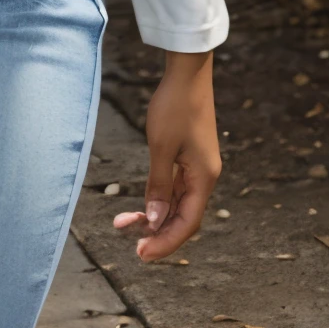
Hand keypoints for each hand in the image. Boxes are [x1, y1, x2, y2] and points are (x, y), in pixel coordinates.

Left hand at [112, 50, 220, 261]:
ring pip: (178, 203)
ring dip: (155, 216)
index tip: (142, 255)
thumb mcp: (161, 147)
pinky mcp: (190, 156)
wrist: (187, 73)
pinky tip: (142, 205)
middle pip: (184, 217)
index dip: (166, 242)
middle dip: (158, 233)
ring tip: (124, 223)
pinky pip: (176, 188)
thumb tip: (154, 220)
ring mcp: (198, 166)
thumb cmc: (175, 106)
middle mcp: (204, 176)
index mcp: (203, 177)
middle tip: (132, 247)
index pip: (187, 223)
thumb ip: (158, 185)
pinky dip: (159, 199)